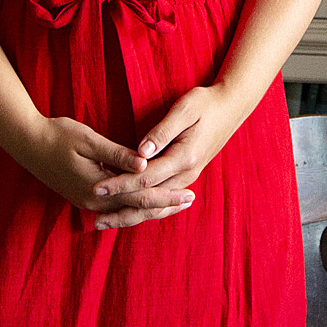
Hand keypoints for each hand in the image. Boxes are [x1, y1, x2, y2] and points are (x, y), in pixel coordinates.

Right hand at [12, 113, 196, 228]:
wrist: (26, 144)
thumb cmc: (57, 135)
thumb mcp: (88, 139)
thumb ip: (116, 154)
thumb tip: (145, 164)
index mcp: (98, 188)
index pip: (141, 196)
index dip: (167, 195)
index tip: (189, 193)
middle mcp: (94, 202)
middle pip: (137, 208)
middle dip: (165, 205)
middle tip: (190, 200)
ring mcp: (87, 203)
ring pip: (127, 212)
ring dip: (152, 209)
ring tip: (175, 205)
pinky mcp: (84, 198)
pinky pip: (116, 209)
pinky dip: (134, 208)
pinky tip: (145, 205)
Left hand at [93, 83, 246, 208]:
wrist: (231, 108)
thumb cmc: (206, 103)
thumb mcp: (185, 109)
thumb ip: (162, 131)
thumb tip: (141, 151)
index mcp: (185, 157)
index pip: (145, 177)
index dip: (120, 184)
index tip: (98, 188)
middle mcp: (187, 173)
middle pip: (149, 199)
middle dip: (121, 210)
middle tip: (95, 222)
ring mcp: (188, 177)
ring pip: (156, 204)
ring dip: (131, 214)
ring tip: (105, 223)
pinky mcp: (186, 176)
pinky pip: (163, 198)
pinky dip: (145, 209)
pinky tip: (128, 213)